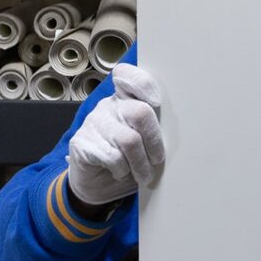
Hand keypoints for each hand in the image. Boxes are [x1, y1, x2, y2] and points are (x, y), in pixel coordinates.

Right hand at [67, 63, 164, 205]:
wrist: (99, 185)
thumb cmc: (129, 160)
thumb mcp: (146, 142)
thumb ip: (154, 129)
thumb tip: (179, 131)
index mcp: (126, 99)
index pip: (128, 75)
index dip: (143, 85)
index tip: (156, 102)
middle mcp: (109, 106)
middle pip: (140, 113)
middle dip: (154, 141)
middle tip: (157, 160)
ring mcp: (94, 122)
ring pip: (129, 140)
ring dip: (141, 164)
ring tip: (144, 175)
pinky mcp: (81, 142)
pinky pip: (113, 157)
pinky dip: (123, 170)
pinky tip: (121, 173)